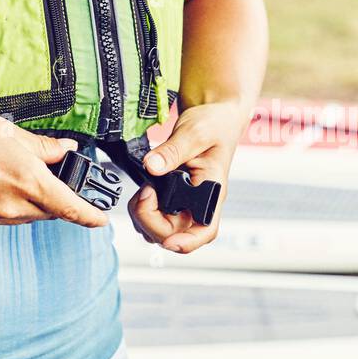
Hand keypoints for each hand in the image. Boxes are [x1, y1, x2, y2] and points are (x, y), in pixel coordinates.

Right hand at [0, 95, 112, 229]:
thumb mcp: (11, 130)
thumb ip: (45, 148)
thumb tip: (66, 152)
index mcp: (27, 180)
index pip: (70, 208)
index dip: (90, 216)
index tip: (101, 218)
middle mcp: (10, 204)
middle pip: (48, 211)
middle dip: (56, 197)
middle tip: (54, 176)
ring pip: (26, 215)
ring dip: (32, 201)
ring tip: (18, 172)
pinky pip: (3, 216)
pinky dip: (9, 203)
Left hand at [127, 100, 243, 254]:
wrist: (214, 116)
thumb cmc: (214, 125)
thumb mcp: (194, 132)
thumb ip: (172, 151)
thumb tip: (152, 167)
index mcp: (212, 191)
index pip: (205, 230)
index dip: (187, 242)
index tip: (168, 241)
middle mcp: (199, 203)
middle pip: (174, 234)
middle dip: (150, 219)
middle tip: (145, 192)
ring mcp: (185, 202)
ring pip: (161, 230)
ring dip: (144, 216)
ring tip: (144, 190)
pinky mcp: (172, 198)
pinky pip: (155, 217)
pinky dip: (142, 209)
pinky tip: (144, 190)